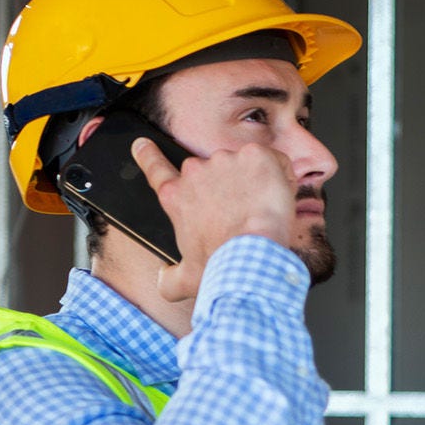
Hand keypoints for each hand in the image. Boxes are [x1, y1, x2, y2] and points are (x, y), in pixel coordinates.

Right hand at [132, 136, 295, 302]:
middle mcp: (195, 173)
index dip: (148, 155)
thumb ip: (170, 278)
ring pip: (246, 165)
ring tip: (262, 210)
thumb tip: (164, 279)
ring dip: (257, 181)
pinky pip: (274, 160)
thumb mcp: (188, 278)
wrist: (250, 256)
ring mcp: (225, 160)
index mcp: (176, 196)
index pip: (156, 169)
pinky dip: (281, 174)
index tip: (143, 145)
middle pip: (214, 171)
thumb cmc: (221, 266)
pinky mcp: (254, 156)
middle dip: (229, 187)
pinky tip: (278, 196)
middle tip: (243, 214)